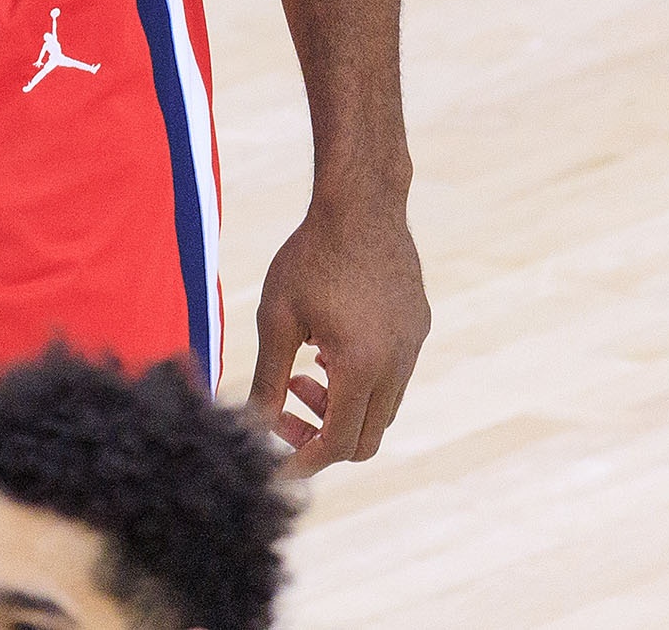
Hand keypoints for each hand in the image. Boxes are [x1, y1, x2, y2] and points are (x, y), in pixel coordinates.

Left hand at [246, 187, 428, 474]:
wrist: (361, 204)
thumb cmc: (309, 256)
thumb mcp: (276, 318)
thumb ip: (267, 377)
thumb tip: (250, 423)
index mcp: (361, 367)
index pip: (339, 443)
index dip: (305, 460)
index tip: (276, 463)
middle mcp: (397, 365)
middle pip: (366, 438)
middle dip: (322, 436)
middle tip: (285, 406)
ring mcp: (413, 347)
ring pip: (382, 409)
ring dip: (342, 407)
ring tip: (304, 371)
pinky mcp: (418, 328)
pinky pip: (394, 377)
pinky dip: (361, 382)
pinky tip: (328, 349)